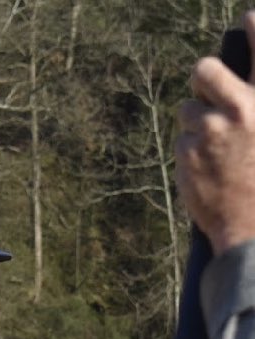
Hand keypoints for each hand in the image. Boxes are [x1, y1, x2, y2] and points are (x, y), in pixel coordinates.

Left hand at [175, 10, 254, 254]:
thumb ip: (252, 106)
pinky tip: (208, 171)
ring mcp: (212, 130)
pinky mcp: (188, 153)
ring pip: (187, 111)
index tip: (247, 20)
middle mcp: (242, 108)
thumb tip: (242, 79)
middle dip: (202, 80)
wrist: (253, 228)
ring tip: (218, 151)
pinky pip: (182, 142)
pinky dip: (190, 154)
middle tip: (207, 95)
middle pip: (203, 70)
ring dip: (196, 126)